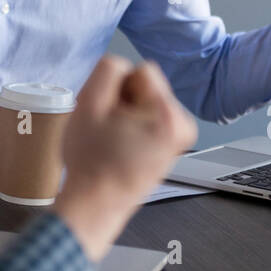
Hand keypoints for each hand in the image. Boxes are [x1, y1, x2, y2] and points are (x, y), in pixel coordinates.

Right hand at [53, 56, 197, 261]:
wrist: (96, 204)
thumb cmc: (92, 163)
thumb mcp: (88, 103)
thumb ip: (107, 69)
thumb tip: (123, 66)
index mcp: (168, 115)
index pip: (141, 70)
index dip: (117, 89)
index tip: (110, 116)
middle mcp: (182, 125)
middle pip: (146, 86)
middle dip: (124, 102)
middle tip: (109, 130)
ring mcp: (179, 137)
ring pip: (146, 101)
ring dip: (127, 115)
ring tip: (115, 141)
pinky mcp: (172, 145)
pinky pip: (149, 117)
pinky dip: (134, 127)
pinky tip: (122, 146)